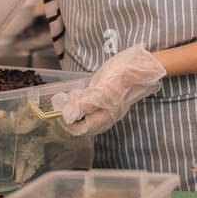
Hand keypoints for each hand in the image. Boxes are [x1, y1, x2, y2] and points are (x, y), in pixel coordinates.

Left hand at [51, 45, 165, 136]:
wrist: (138, 67)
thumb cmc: (122, 79)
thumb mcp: (101, 91)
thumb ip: (84, 104)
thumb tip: (68, 115)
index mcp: (102, 120)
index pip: (78, 130)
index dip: (66, 121)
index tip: (58, 108)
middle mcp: (102, 117)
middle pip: (80, 123)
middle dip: (68, 113)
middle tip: (62, 100)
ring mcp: (103, 108)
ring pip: (83, 114)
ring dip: (73, 107)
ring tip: (68, 96)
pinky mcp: (104, 99)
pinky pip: (88, 105)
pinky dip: (80, 100)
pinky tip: (77, 92)